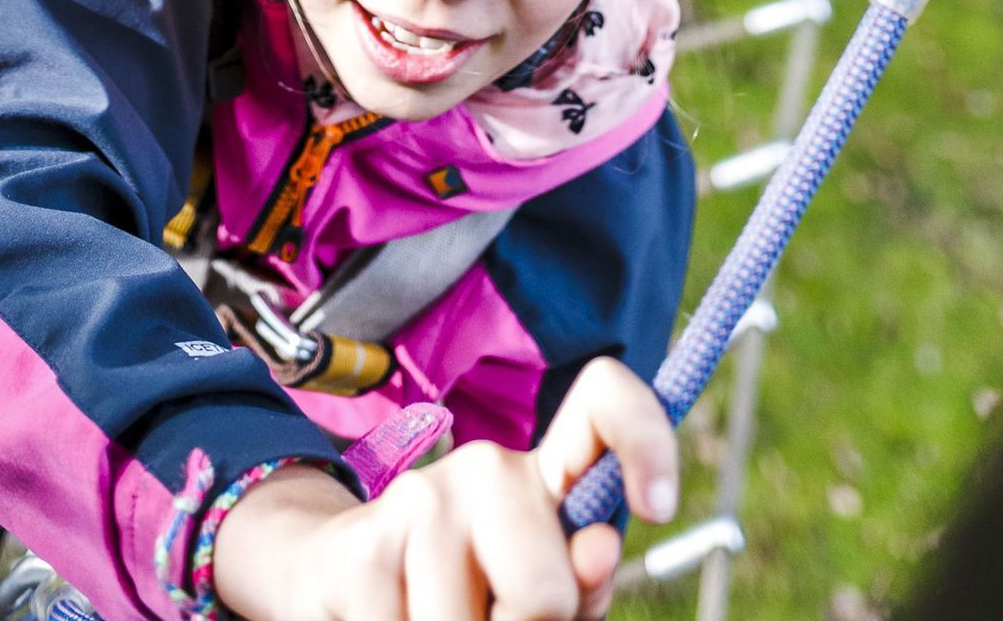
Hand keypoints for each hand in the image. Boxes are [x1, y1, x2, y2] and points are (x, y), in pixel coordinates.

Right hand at [213, 358, 676, 620]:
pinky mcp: (363, 546)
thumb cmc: (470, 592)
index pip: (606, 402)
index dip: (646, 440)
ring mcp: (421, 499)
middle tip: (495, 620)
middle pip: (545, 592)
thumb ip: (577, 585)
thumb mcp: (535, 590)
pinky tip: (394, 619)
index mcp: (547, 476)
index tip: (658, 508)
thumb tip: (596, 553)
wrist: (345, 576)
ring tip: (438, 620)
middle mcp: (488, 468)